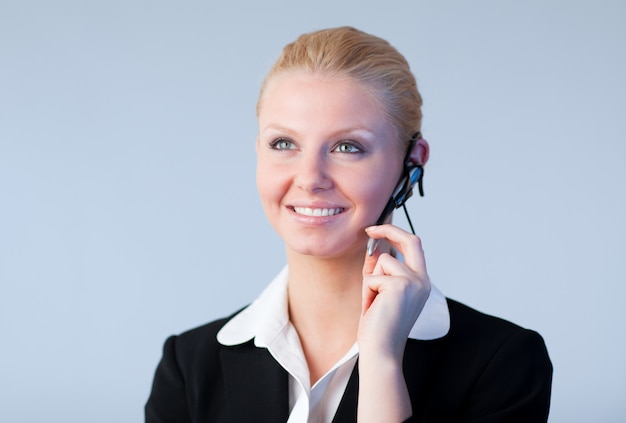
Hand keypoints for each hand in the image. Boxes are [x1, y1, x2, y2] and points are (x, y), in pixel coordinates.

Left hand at [358, 224, 430, 361]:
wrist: (381, 351)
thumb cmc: (379, 327)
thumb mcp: (379, 293)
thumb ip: (379, 271)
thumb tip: (374, 249)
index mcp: (420, 282)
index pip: (414, 246)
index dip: (395, 234)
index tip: (375, 230)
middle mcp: (422, 281)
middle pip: (411, 240)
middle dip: (388, 229)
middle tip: (369, 230)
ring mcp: (413, 282)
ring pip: (382, 262)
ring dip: (370, 281)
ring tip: (373, 304)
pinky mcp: (400, 286)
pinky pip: (372, 277)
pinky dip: (367, 292)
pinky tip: (373, 309)